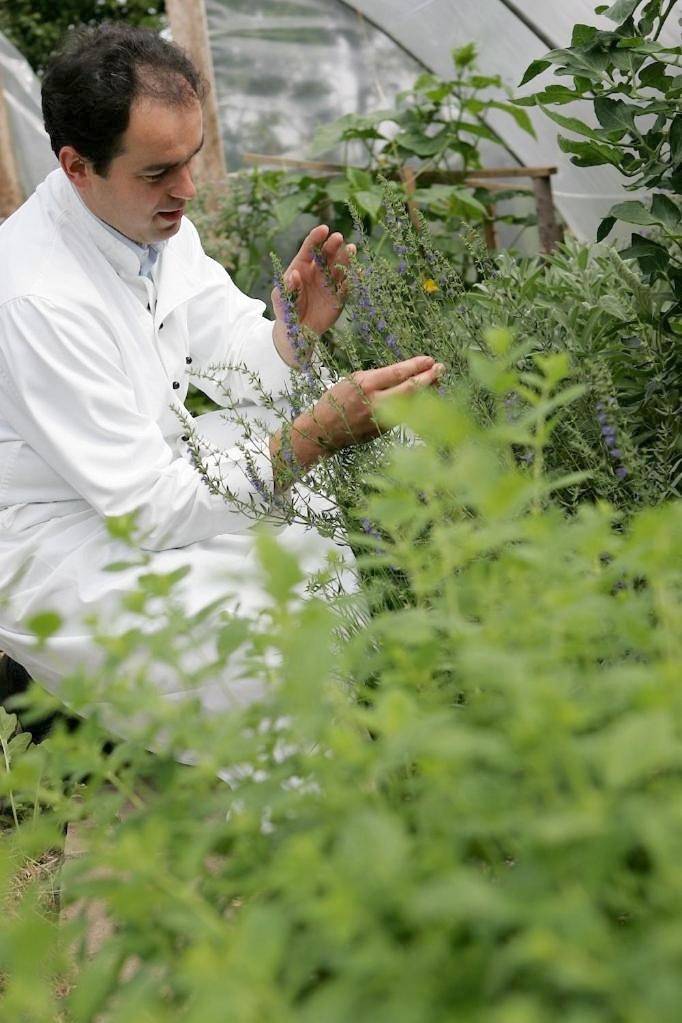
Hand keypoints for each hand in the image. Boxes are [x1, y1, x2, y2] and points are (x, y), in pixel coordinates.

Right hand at [270, 356, 443, 479]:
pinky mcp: (384, 431)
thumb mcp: (354, 380)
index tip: (430, 360)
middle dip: (429, 378)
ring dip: (427, 392)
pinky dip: (416, 405)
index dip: (417, 366)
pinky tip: (424, 397)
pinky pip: (404, 415)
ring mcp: (381, 419)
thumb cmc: (337, 400)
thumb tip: (407, 373)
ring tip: (437, 381)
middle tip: (441, 369)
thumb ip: (379, 378)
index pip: (398, 373)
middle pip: (410, 389)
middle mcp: (375, 402)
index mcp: (366, 384)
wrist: (323, 430)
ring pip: (412, 404)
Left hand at [272, 226, 354, 361]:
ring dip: (345, 259)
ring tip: (352, 250)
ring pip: (339, 267)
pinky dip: (353, 280)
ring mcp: (329, 283)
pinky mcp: (339, 297)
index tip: (324, 229)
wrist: (297, 332)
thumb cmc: (285, 312)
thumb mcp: (281, 300)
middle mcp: (317, 272)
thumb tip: (295, 274)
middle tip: (338, 238)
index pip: (309, 249)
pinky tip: (359, 272)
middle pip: (326, 255)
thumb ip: (288, 287)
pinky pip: (347, 287)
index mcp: (301, 267)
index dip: (316, 238)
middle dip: (332, 245)